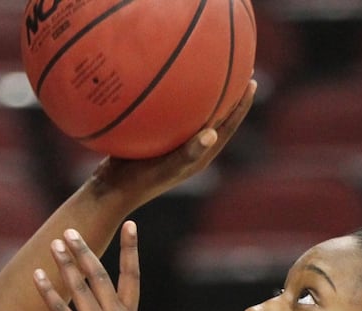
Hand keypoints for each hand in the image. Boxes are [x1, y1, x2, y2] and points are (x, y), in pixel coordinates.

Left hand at [33, 221, 139, 310]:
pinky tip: (38, 274)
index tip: (132, 225)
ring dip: (65, 262)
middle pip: (100, 275)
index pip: (133, 277)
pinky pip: (59, 308)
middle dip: (84, 250)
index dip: (132, 250)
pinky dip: (47, 289)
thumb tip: (99, 308)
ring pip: (79, 286)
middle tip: (71, 231)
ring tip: (54, 243)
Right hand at [92, 79, 256, 209]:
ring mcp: (173, 146)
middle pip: (216, 119)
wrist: (110, 190)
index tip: (252, 81)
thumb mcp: (165, 167)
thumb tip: (213, 134)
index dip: (241, 106)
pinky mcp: (157, 142)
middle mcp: (190, 151)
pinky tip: (166, 79)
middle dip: (229, 95)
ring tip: (209, 68)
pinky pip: (173, 116)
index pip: (227, 127)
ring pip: (195, 116)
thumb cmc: (139, 181)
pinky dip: (175, 98)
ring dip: (205, 95)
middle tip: (241, 69)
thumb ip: (189, 153)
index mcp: (199, 157)